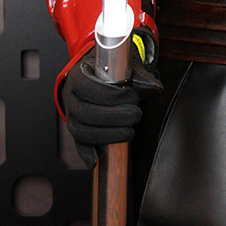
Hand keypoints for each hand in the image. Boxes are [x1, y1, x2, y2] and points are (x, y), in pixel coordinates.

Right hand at [61, 45, 162, 167]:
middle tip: (135, 115)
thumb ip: (139, 76)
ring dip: (106, 134)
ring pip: (81, 130)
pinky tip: (95, 160)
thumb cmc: (110, 70)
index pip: (88, 87)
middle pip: (85, 112)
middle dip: (113, 116)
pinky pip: (78, 143)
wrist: (96, 73)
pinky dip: (86, 152)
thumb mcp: (123, 65)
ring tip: (128, 132)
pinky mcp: (76, 128)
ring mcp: (71, 113)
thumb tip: (154, 89)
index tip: (132, 97)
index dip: (111, 95)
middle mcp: (70, 96)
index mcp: (79, 75)